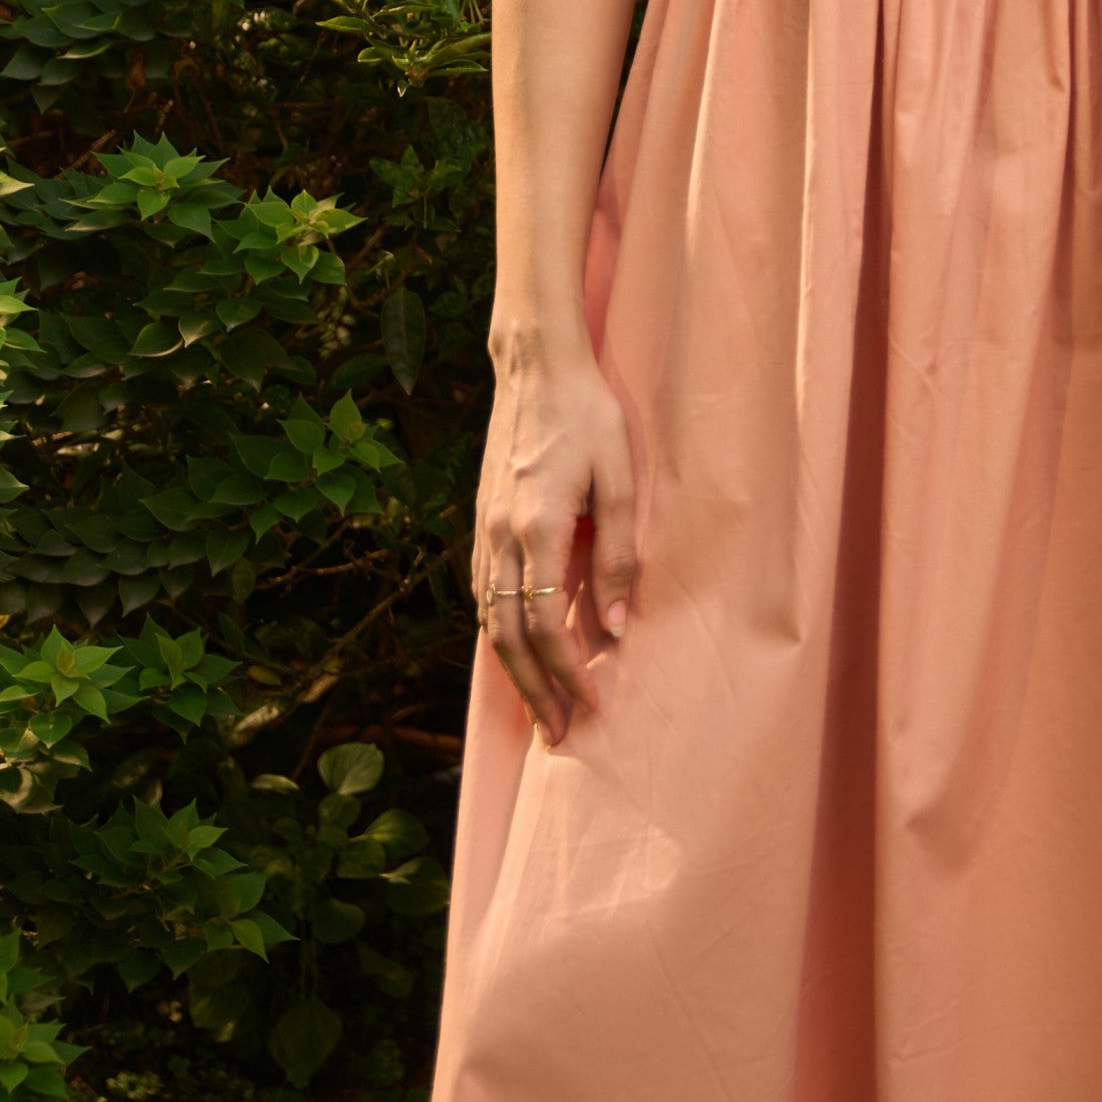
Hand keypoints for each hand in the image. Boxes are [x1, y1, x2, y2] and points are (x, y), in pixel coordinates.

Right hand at [469, 345, 638, 750]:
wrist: (536, 365)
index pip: (547, 624)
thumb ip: (620, 551)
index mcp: (537, 528)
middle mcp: (501, 537)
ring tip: (538, 707)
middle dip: (534, 691)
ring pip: (488, 619)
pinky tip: (512, 646)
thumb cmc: (588, 413)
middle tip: (558, 736)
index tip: (591, 707)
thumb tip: (619, 624)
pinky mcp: (482, 518)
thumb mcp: (620, 476)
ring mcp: (485, 528)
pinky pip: (482, 591)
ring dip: (513, 670)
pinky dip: (496, 631)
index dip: (568, 672)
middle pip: (507, 636)